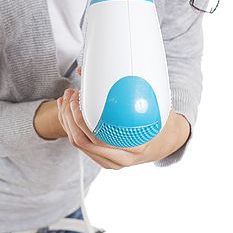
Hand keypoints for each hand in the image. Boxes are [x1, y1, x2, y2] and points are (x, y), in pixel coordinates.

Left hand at [57, 67, 190, 168]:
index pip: (98, 138)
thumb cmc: (160, 121)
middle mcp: (120, 159)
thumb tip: (111, 70)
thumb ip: (136, 90)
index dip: (83, 118)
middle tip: (70, 95)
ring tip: (67, 99)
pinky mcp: (102, 158)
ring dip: (67, 120)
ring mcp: (110, 162)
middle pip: (82, 141)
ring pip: (78, 143)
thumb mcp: (154, 106)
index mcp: (135, 147)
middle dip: (69, 116)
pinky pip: (80, 144)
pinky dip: (70, 126)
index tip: (79, 98)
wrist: (165, 142)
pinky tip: (68, 110)